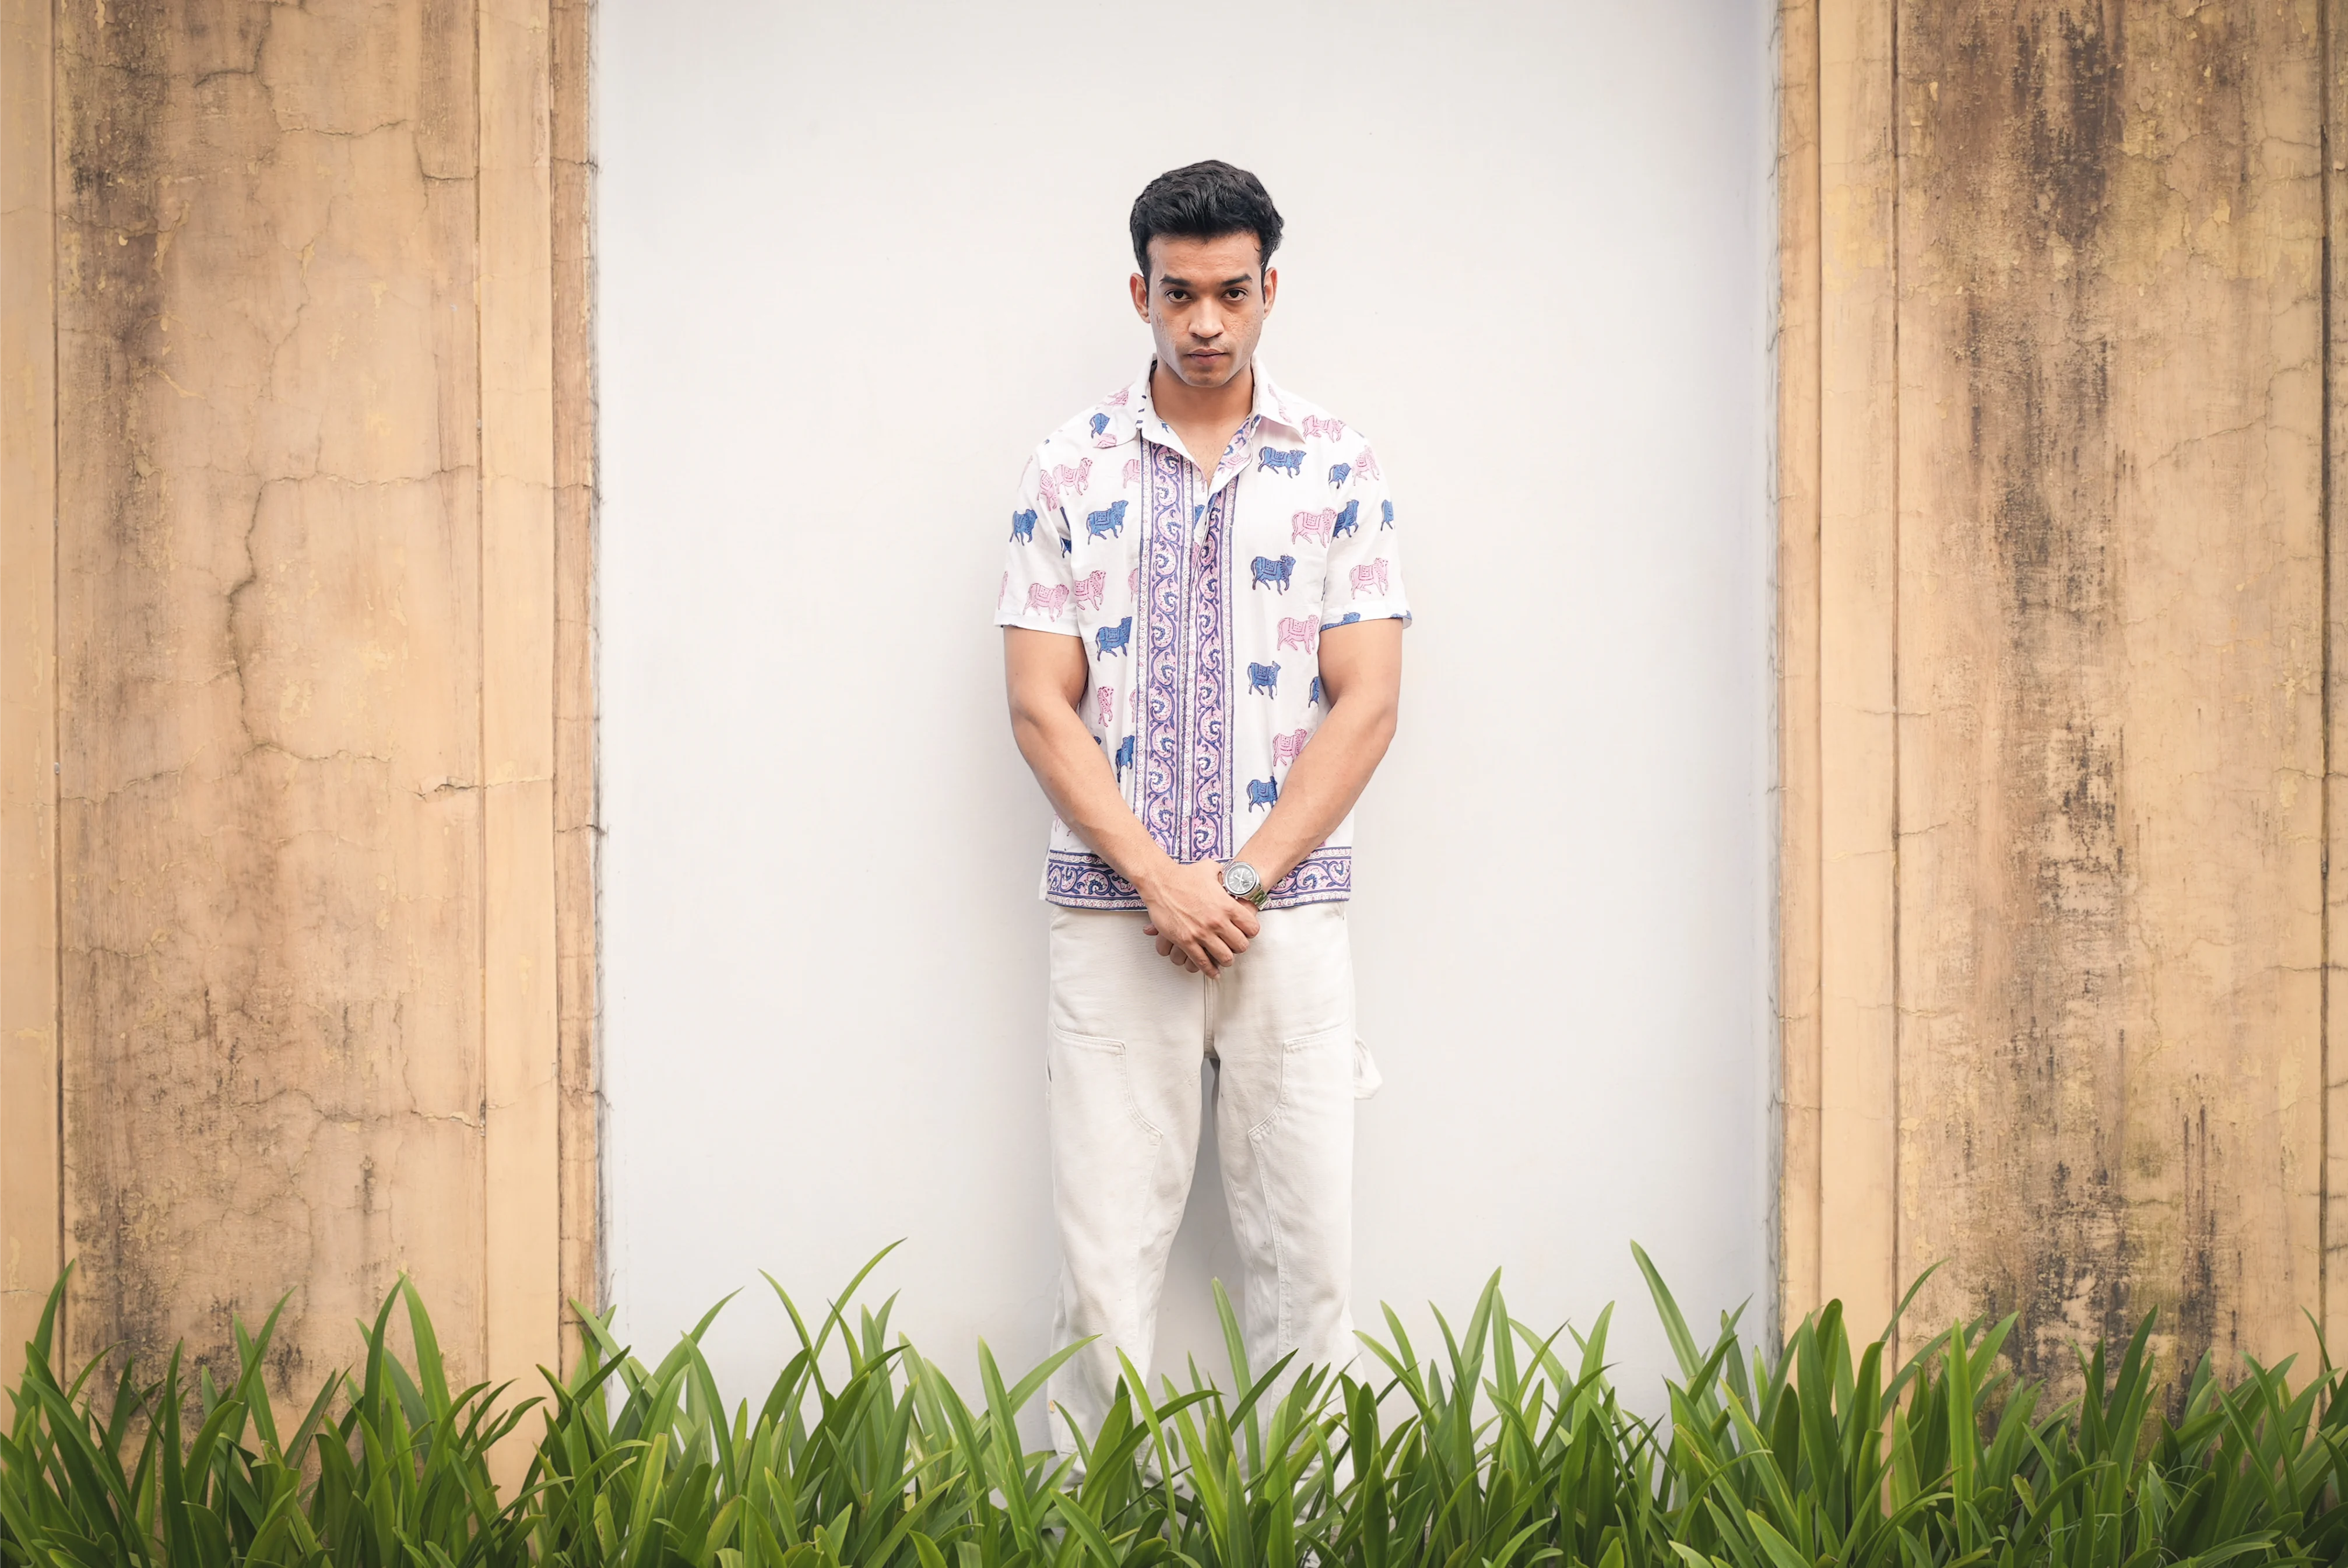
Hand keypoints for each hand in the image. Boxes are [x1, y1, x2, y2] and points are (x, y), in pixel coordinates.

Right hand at [1139, 859, 1261, 976]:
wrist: (1160, 882)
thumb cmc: (1184, 875)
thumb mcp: (1210, 868)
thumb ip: (1223, 873)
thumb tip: (1227, 873)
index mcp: (1227, 905)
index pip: (1251, 927)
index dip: (1251, 932)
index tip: (1247, 933)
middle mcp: (1217, 921)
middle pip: (1241, 945)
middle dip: (1239, 948)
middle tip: (1235, 947)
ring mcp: (1202, 933)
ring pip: (1224, 957)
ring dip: (1226, 960)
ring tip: (1225, 959)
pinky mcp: (1186, 941)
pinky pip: (1202, 962)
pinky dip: (1209, 970)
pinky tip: (1213, 972)